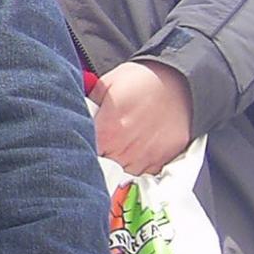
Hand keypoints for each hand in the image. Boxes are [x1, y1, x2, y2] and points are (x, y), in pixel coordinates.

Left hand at [89, 60, 192, 174]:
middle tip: (101, 143)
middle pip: (103, 167)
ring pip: (123, 173)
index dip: (81, 150)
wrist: (181, 80)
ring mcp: (146, 156)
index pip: (86, 155)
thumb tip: (73, 114)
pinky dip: (138, 165)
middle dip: (99, 157)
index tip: (81, 144)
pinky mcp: (163, 159)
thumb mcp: (106, 84)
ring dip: (118, 163)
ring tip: (119, 145)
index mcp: (108, 130)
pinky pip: (145, 173)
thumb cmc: (142, 79)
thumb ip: (87, 104)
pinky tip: (136, 149)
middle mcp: (126, 148)